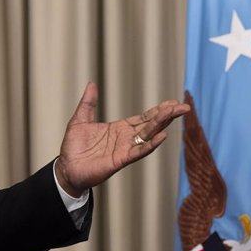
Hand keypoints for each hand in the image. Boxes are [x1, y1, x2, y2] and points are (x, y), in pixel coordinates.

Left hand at [54, 82, 188, 196]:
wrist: (67, 167)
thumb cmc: (73, 147)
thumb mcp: (80, 119)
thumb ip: (88, 103)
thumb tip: (91, 83)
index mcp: (119, 128)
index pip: (143, 118)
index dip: (158, 110)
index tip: (172, 102)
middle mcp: (126, 138)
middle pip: (151, 125)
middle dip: (167, 115)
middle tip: (183, 107)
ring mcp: (125, 149)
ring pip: (148, 135)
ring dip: (161, 125)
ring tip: (174, 114)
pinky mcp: (120, 160)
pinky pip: (138, 151)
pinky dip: (151, 144)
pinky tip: (162, 136)